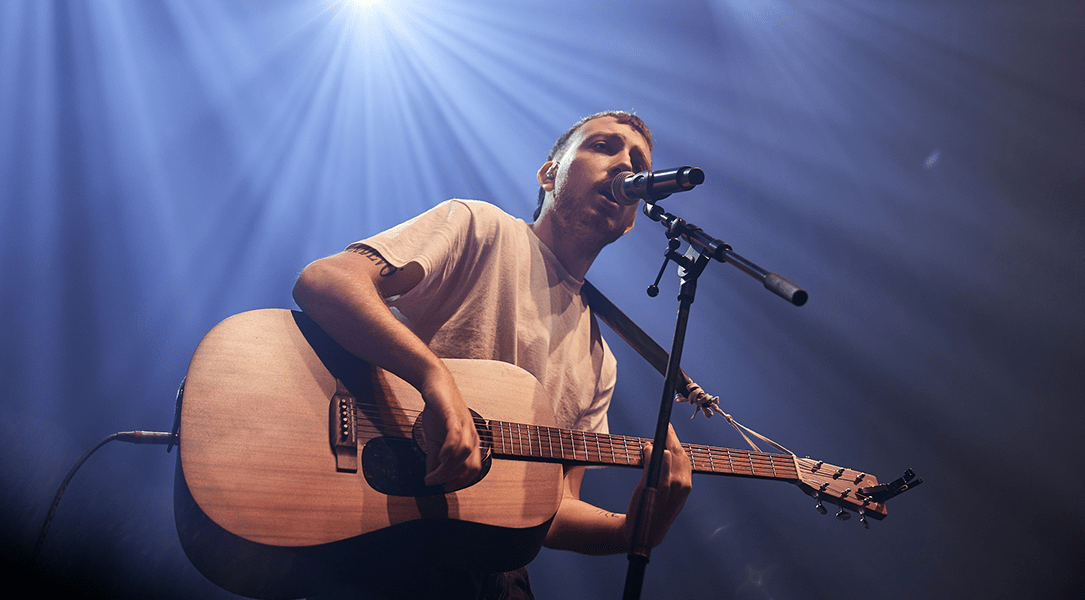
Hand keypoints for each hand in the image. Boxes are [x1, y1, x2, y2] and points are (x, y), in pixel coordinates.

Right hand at [419, 374, 482, 486]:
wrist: (435, 384)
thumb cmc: (439, 411)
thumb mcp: (435, 439)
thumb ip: (433, 459)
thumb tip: (430, 477)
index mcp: (471, 441)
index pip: (473, 469)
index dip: (460, 482)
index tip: (444, 488)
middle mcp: (472, 435)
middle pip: (469, 466)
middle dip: (451, 478)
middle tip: (433, 482)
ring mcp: (464, 425)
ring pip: (463, 454)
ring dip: (447, 469)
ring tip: (432, 474)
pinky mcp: (453, 416)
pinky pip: (456, 436)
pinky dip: (449, 450)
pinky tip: (440, 457)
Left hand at [624, 424, 691, 548]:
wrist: (646, 533)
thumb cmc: (658, 512)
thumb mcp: (673, 497)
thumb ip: (675, 478)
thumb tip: (669, 457)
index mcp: (687, 486)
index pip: (685, 458)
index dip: (678, 443)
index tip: (673, 433)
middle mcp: (680, 484)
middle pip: (677, 452)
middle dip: (671, 437)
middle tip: (666, 427)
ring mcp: (666, 484)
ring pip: (666, 454)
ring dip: (658, 444)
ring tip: (652, 443)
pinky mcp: (651, 485)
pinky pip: (653, 461)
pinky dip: (649, 452)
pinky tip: (647, 450)